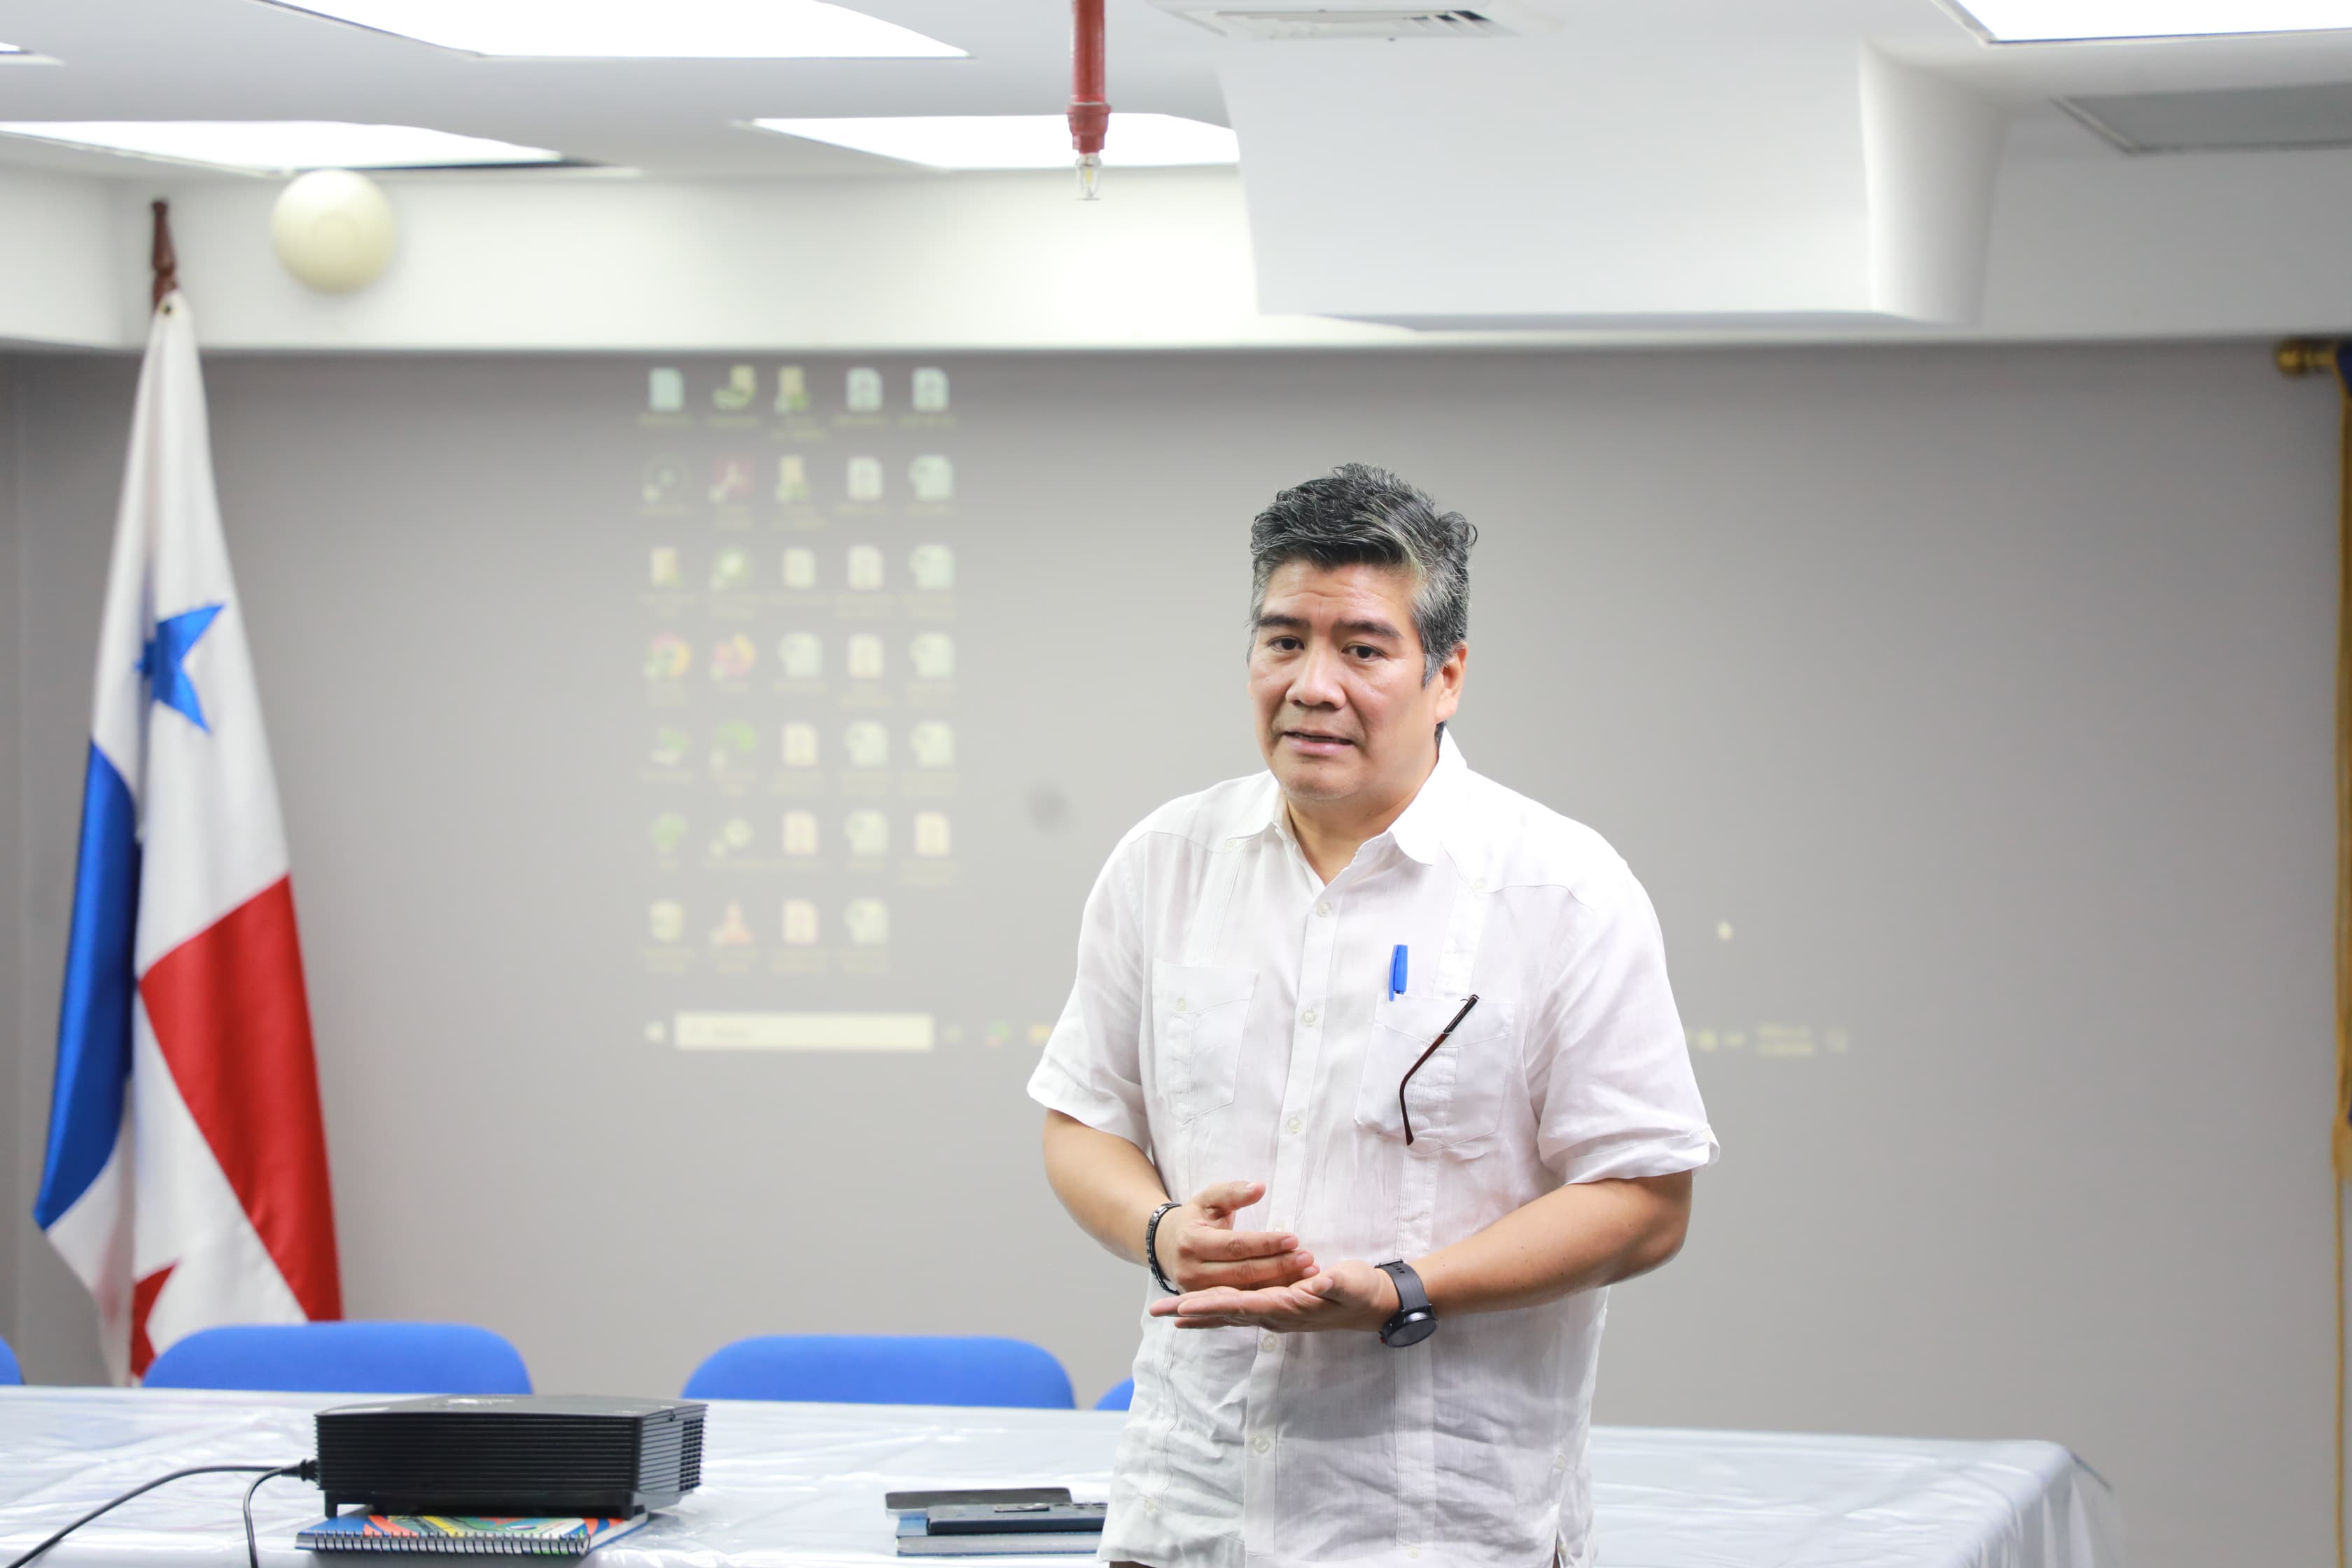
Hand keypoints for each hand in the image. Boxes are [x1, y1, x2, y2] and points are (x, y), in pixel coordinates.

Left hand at [1148, 1258, 1399, 1333]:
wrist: (1374, 1305)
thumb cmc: (1363, 1290)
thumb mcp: (1353, 1283)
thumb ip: (1334, 1284)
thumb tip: (1316, 1283)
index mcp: (1289, 1307)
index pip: (1244, 1306)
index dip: (1214, 1306)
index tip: (1185, 1306)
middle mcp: (1275, 1316)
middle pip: (1225, 1313)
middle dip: (1191, 1311)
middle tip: (1157, 1310)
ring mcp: (1273, 1315)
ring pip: (1226, 1314)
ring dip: (1195, 1313)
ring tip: (1163, 1312)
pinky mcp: (1274, 1309)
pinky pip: (1236, 1312)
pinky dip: (1212, 1312)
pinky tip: (1193, 1315)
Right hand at [1155, 1181, 1317, 1292]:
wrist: (1166, 1246)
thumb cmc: (1195, 1218)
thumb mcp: (1208, 1199)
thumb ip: (1232, 1192)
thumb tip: (1259, 1187)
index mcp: (1192, 1241)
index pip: (1235, 1245)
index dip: (1265, 1243)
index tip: (1294, 1239)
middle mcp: (1192, 1271)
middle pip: (1242, 1272)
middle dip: (1278, 1266)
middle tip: (1308, 1258)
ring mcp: (1198, 1293)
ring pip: (1244, 1291)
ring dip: (1279, 1283)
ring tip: (1307, 1273)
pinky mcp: (1206, 1304)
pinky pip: (1241, 1301)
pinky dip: (1268, 1294)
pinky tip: (1291, 1286)